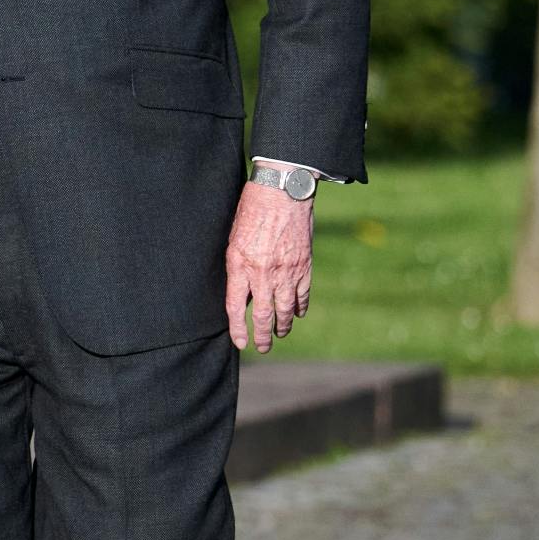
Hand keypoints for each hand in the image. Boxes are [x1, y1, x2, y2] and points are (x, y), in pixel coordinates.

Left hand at [224, 179, 314, 352]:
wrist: (282, 192)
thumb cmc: (252, 211)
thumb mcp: (234, 240)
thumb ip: (238, 267)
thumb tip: (243, 294)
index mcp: (240, 265)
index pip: (235, 307)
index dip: (238, 329)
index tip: (241, 342)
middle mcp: (263, 273)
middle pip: (262, 315)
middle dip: (262, 337)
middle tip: (262, 347)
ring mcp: (286, 271)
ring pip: (285, 310)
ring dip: (283, 326)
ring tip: (280, 334)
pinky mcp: (304, 265)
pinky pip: (303, 294)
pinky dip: (300, 307)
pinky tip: (297, 314)